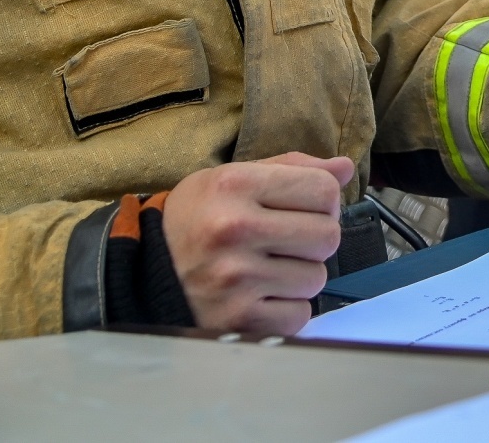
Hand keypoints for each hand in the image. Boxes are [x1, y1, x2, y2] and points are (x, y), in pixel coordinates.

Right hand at [163, 152, 353, 336]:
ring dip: (300, 274)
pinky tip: (262, 295)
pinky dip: (288, 308)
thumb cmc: (196, 219)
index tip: (304, 208)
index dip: (324, 200)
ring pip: (317, 278)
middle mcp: (235, 229)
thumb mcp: (231, 177)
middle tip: (288, 240)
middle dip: (315, 238)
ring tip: (269, 267)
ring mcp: (236, 278)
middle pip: (328, 235)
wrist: (144, 271)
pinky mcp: (237, 319)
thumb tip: (344, 168)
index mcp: (235, 185)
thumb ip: (290, 168)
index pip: (324, 190)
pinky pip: (299, 314)